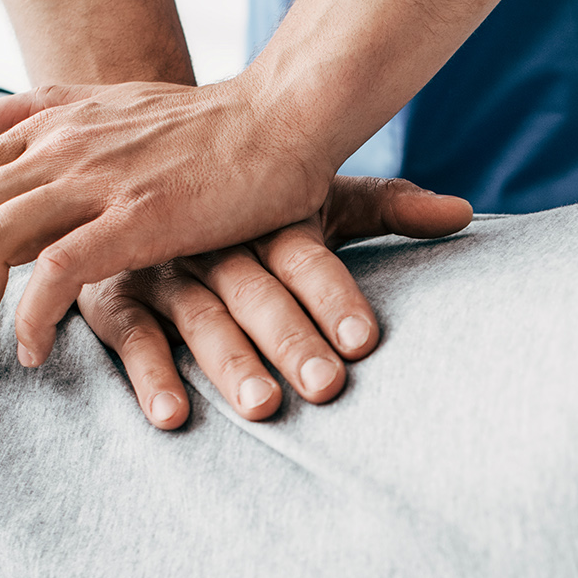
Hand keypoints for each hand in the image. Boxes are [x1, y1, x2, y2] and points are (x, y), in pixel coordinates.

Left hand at [0, 76, 346, 372]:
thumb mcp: (111, 101)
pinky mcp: (139, 217)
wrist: (284, 117)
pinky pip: (54, 274)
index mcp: (45, 128)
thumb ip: (42, 110)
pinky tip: (34, 353)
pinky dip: (30, 319)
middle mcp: (57, 149)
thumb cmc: (210, 124)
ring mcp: (95, 181)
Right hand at [76, 174, 471, 428]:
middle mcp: (212, 238)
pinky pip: (130, 336)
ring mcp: (161, 267)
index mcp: (262, 214)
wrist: (131, 163)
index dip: (333, 295)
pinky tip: (171, 415)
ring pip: (200, 317)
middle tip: (326, 387)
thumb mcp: (311, 199)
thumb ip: (387, 209)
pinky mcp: (112, 297)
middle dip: (291, 339)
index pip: (305, 253)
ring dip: (230, 362)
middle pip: (256, 290)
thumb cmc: (243, 200)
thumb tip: (465, 213)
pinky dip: (148, 374)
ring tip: (263, 406)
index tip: (364, 340)